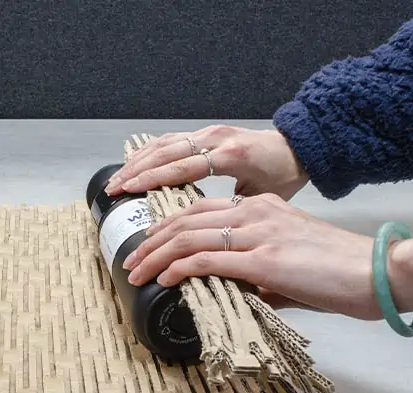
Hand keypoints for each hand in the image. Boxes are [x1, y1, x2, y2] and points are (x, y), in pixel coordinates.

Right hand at [104, 125, 309, 200]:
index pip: (181, 166)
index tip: (127, 192)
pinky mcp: (206, 132)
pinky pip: (171, 139)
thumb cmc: (283, 177)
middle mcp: (216, 139)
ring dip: (137, 162)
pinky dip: (149, 151)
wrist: (300, 148)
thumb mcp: (261, 199)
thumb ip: (230, 212)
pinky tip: (134, 164)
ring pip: (164, 143)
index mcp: (230, 155)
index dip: (151, 180)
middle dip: (134, 172)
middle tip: (112, 190)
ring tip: (116, 180)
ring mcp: (209, 132)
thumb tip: (205, 240)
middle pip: (164, 153)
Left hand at [120, 193, 412, 319]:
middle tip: (130, 259)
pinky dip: (178, 268)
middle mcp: (255, 213)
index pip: (200, 211)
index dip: (167, 226)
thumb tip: (229, 292)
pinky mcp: (263, 259)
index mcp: (261, 208)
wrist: (377, 274)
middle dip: (151, 240)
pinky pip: (207, 260)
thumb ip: (254, 275)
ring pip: (188, 237)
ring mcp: (258, 233)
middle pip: (186, 220)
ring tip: (136, 272)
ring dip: (155, 255)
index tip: (146, 244)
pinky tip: (163, 278)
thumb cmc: (338, 273)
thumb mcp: (287, 268)